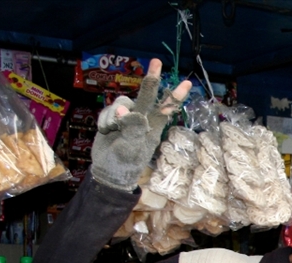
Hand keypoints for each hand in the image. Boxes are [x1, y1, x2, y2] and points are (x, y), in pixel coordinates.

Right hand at [90, 59, 191, 191]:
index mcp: (153, 127)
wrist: (108, 171)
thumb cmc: (125, 163)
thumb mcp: (130, 149)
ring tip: (112, 132)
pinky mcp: (113, 116)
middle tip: (157, 61)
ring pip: (121, 103)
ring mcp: (127, 116)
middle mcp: (143, 118)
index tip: (187, 83)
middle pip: (148, 94)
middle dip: (152, 78)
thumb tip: (125, 110)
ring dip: (113, 118)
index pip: (166, 108)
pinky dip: (104, 121)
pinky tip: (106, 132)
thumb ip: (131, 129)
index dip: (175, 96)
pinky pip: (108, 110)